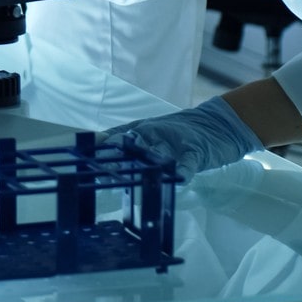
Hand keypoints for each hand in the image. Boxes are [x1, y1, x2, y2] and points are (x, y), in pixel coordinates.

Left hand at [98, 96, 262, 177]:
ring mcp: (175, 141)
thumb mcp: (156, 136)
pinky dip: (181, 170)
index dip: (98, 147)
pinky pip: (187, 162)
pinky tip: (176, 178)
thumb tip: (105, 150)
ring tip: (126, 174)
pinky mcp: (196, 151)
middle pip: (129, 144)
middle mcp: (154, 132)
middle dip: (113, 157)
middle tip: (98, 170)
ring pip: (154, 152)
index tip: (81, 157)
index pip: (115, 136)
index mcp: (143, 129)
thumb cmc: (184, 133)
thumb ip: (134, 143)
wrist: (221, 124)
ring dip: (140, 163)